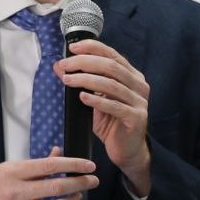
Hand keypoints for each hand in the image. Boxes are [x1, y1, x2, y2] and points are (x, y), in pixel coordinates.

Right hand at [0, 152, 98, 199]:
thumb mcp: (6, 167)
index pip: (51, 165)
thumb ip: (33, 163)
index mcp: (14, 170)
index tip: (89, 165)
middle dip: (80, 183)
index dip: (74, 164)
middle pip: (57, 187)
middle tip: (93, 181)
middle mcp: (17, 190)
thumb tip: (57, 153)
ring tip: (77, 196)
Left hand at [56, 40, 151, 192]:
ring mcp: (140, 102)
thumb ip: (81, 82)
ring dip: (86, 80)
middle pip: (111, 66)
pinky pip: (115, 106)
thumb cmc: (111, 123)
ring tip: (68, 80)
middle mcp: (139, 85)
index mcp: (132, 76)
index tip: (72, 48)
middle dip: (85, 63)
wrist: (126, 151)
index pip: (112, 55)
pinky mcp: (136, 118)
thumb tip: (59, 66)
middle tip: (65, 66)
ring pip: (112, 84)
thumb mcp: (94, 99)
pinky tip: (82, 97)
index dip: (92, 48)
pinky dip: (97, 100)